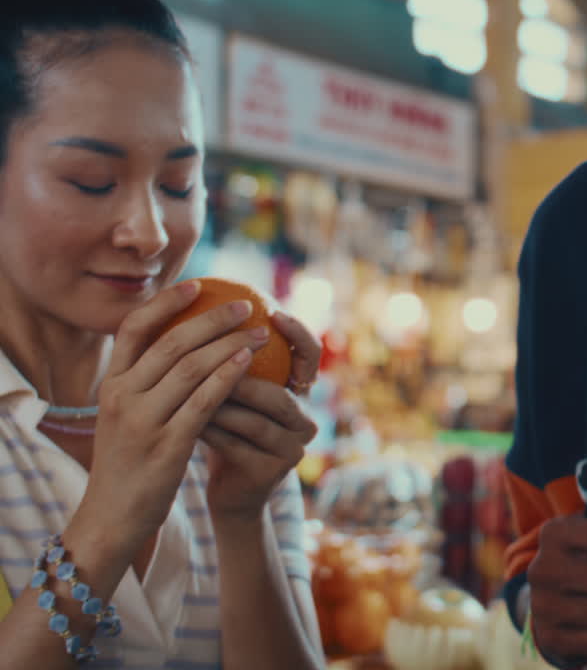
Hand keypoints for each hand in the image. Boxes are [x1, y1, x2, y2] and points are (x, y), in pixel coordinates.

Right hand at [84, 280, 266, 544]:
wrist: (112, 516)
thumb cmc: (127, 461)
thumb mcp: (124, 416)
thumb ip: (143, 382)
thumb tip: (180, 344)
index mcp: (109, 384)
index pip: (132, 329)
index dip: (165, 303)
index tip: (197, 285)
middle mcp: (122, 397)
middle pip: (171, 343)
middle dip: (213, 319)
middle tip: (245, 305)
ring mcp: (143, 421)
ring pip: (192, 369)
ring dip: (230, 344)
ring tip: (260, 332)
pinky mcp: (167, 446)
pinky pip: (203, 402)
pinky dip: (227, 377)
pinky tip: (248, 364)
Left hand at [201, 311, 319, 521]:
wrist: (230, 489)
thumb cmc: (224, 429)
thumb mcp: (230, 390)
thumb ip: (227, 357)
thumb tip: (198, 297)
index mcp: (300, 393)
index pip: (310, 355)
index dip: (298, 333)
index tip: (270, 311)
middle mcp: (305, 420)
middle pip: (279, 393)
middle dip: (240, 376)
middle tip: (207, 356)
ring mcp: (293, 449)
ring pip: (255, 420)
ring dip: (218, 404)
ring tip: (183, 390)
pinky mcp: (273, 472)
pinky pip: (237, 445)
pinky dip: (209, 429)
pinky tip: (181, 419)